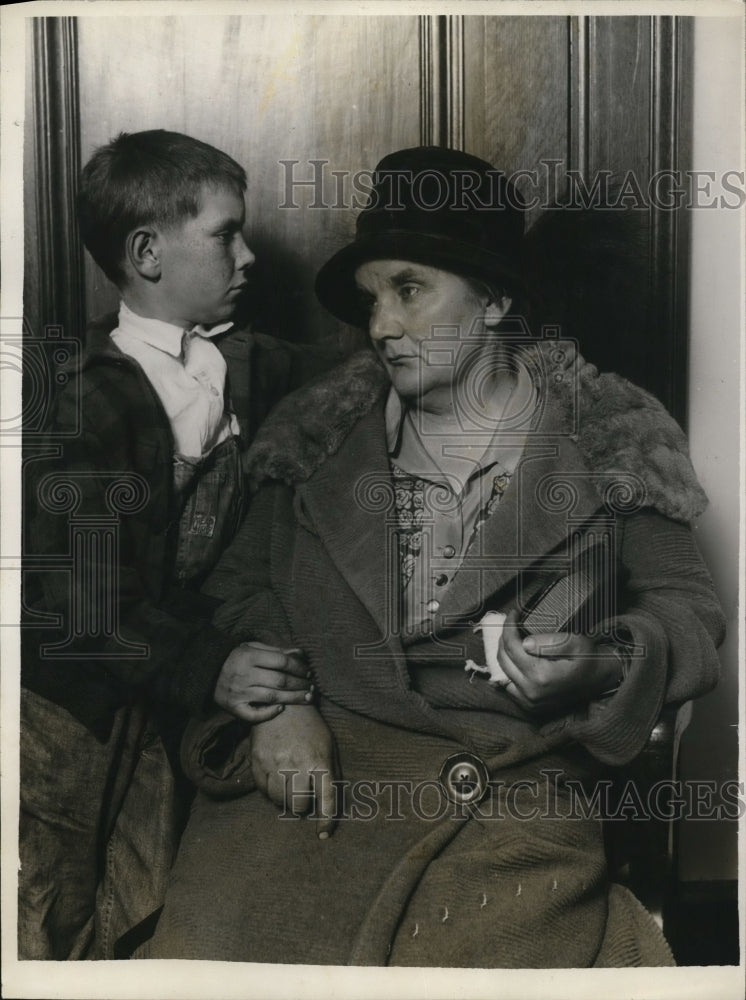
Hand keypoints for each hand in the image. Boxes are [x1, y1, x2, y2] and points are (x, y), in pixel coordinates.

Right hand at [214, 642, 312, 722]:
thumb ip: (276, 650)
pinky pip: (254, 714)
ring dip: (293, 698)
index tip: (308, 672)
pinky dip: (269, 713)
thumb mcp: (253, 648)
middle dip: (300, 684)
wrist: (208, 673)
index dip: (299, 667)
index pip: (281, 661)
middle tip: (312, 687)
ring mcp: (239, 692)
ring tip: (308, 698)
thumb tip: (300, 653)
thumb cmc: (237, 659)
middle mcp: (244, 674)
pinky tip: (281, 709)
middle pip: (280, 681)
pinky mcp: (234, 707)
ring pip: (272, 697)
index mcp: (249, 656)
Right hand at [250, 705, 336, 838]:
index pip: (326, 798)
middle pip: (299, 804)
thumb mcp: (329, 746)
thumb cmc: (310, 728)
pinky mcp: (258, 761)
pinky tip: (276, 784)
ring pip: (279, 801)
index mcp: (319, 760)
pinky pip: (263, 790)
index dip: (326, 820)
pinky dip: (270, 793)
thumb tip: (330, 803)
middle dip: (303, 807)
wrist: (283, 704)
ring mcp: (275, 763)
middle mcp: (297, 764)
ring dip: (286, 802)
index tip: (323, 834)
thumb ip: (331, 773)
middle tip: (304, 800)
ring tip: (290, 791)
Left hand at [496, 610, 620, 715]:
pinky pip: (508, 686)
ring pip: (502, 672)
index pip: (512, 646)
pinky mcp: (529, 706)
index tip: (513, 614)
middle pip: (503, 659)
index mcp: (541, 676)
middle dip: (504, 638)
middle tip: (510, 625)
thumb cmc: (588, 659)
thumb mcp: (575, 643)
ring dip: (504, 654)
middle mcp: (531, 692)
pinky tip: (515, 658)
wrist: (599, 680)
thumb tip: (525, 643)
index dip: (508, 627)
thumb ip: (549, 642)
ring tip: (511, 638)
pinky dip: (508, 670)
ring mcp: (529, 702)